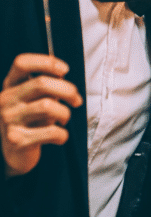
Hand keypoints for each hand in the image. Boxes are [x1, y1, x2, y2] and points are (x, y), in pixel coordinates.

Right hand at [1, 53, 82, 177]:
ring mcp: (8, 120)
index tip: (65, 70)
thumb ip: (46, 86)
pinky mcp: (17, 140)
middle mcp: (6, 100)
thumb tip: (63, 77)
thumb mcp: (34, 99)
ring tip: (64, 119)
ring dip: (65, 113)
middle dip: (68, 90)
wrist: (15, 154)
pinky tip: (59, 137)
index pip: (21, 63)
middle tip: (76, 100)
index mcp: (10, 86)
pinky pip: (51, 132)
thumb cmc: (31, 121)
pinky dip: (62, 135)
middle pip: (42, 83)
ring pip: (48, 106)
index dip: (46, 62)